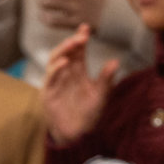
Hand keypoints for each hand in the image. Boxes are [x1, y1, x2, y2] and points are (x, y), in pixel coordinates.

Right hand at [40, 26, 118, 145]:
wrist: (77, 136)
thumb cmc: (88, 116)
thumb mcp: (100, 96)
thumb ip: (106, 80)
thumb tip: (116, 62)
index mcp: (78, 72)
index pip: (78, 51)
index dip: (80, 39)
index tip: (86, 28)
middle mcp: (65, 74)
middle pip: (66, 52)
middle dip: (72, 42)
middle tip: (81, 35)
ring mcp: (55, 82)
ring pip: (55, 60)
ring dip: (63, 51)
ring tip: (73, 43)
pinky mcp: (48, 93)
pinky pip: (50, 78)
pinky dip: (56, 69)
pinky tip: (65, 62)